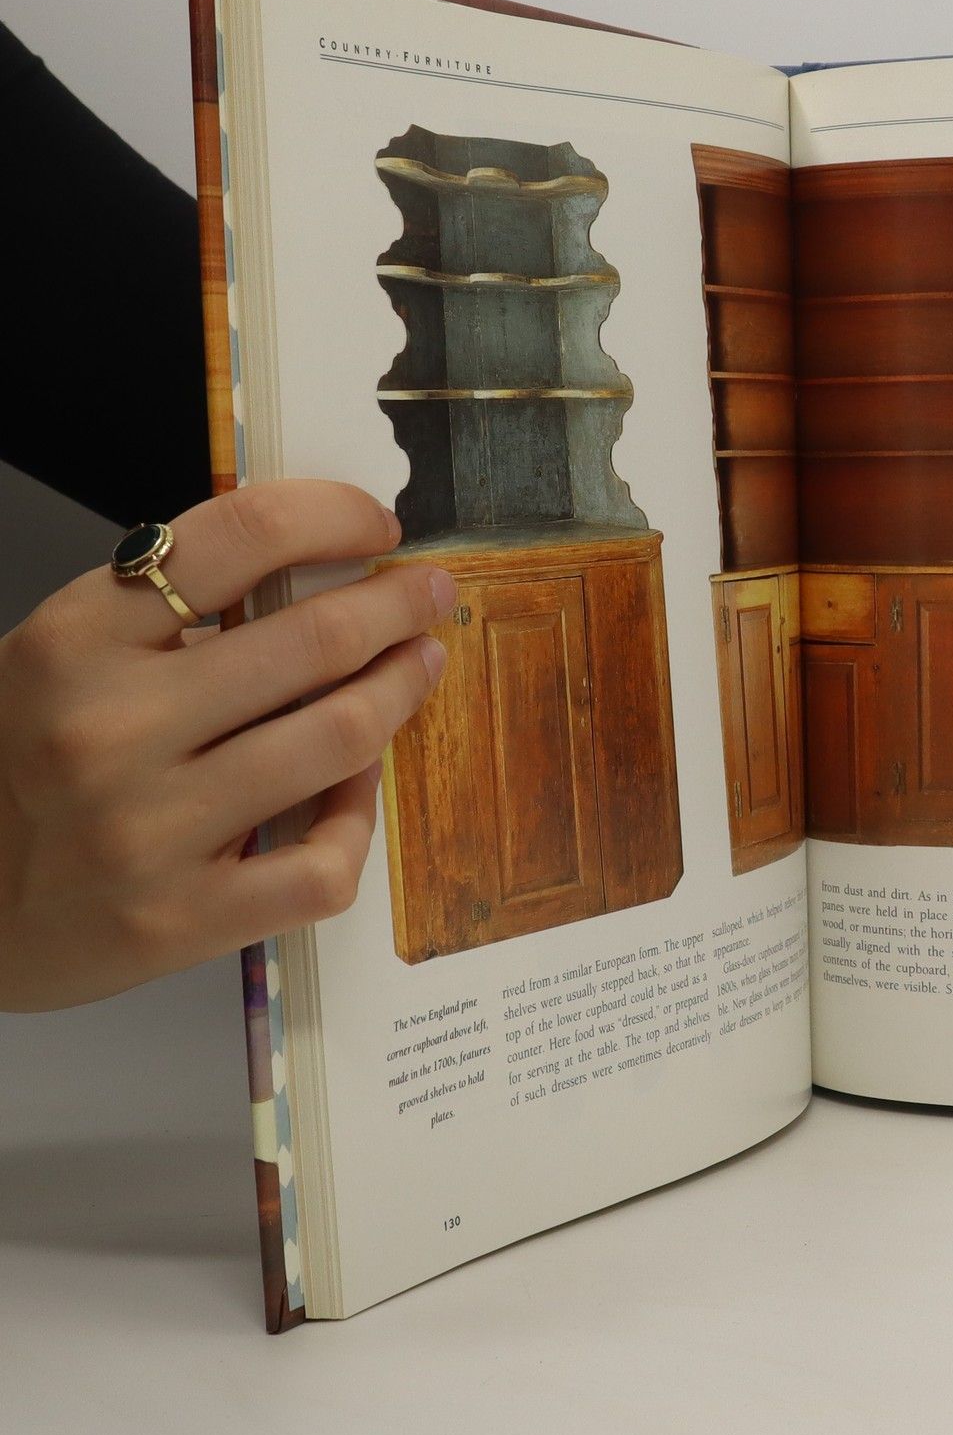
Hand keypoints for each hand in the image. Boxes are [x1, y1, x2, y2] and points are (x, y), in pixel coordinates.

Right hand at [0, 481, 452, 1010]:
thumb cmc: (19, 767)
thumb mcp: (63, 658)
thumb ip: (168, 613)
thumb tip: (319, 564)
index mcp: (76, 642)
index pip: (239, 537)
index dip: (333, 514)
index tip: (376, 524)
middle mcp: (110, 729)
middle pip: (314, 639)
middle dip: (397, 605)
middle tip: (429, 595)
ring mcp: (148, 831)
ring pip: (340, 738)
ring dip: (401, 689)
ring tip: (418, 666)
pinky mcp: (181, 920)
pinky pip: (323, 861)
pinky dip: (360, 817)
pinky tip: (356, 789)